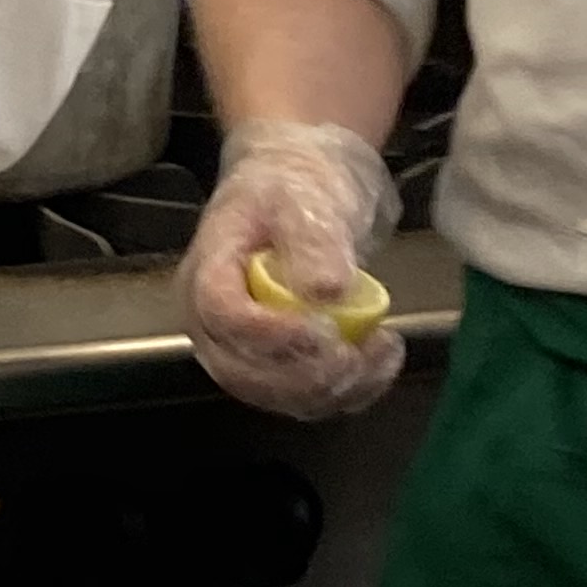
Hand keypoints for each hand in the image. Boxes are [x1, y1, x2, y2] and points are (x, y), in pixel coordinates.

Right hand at [182, 119, 406, 421]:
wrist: (300, 188)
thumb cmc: (292, 187)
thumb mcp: (303, 199)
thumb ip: (313, 242)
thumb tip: (328, 290)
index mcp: (206, 273)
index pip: (222, 316)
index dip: (269, 334)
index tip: (324, 331)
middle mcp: (213, 323)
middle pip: (241, 372)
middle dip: (303, 376)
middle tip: (355, 355)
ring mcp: (243, 350)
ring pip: (276, 396)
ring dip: (333, 388)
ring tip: (381, 349)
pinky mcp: (277, 365)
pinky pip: (306, 398)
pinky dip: (348, 392)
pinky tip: (381, 360)